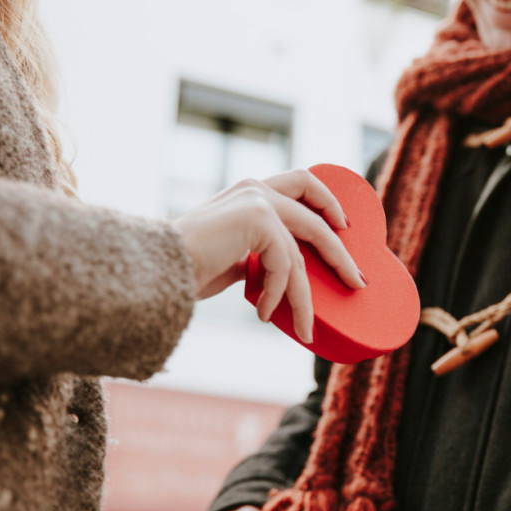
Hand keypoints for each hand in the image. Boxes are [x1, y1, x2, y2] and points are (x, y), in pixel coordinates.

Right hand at [174, 170, 365, 343]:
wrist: (153, 269)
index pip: (302, 182)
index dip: (328, 201)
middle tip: (357, 281)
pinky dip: (278, 295)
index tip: (345, 227)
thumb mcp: (231, 258)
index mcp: (250, 192)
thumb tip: (281, 277)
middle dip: (340, 252)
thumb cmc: (184, 269)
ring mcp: (258, 200)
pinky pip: (284, 265)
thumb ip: (256, 255)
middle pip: (316, 215)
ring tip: (307, 328)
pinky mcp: (257, 219)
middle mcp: (256, 189)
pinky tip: (265, 315)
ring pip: (301, 252)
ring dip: (305, 297)